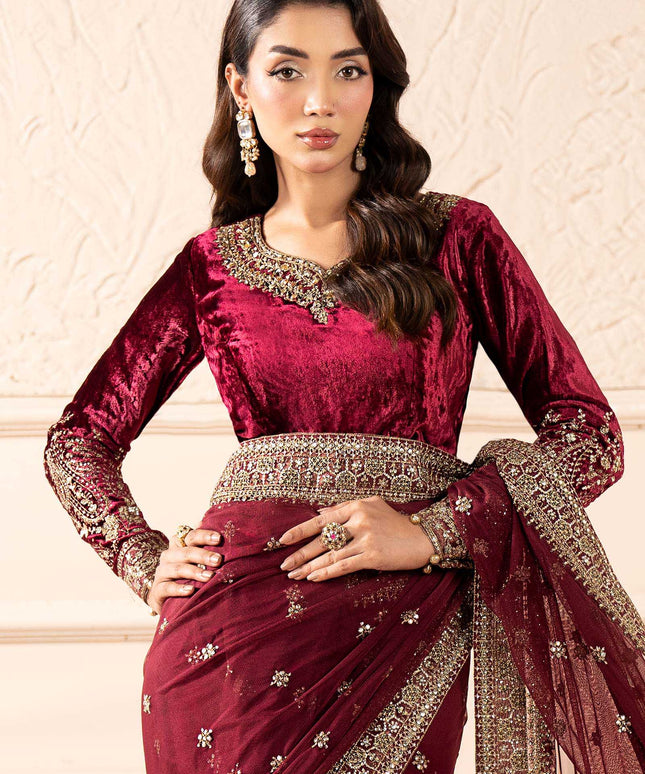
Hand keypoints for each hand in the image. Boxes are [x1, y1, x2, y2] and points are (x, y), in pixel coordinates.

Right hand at [147, 529, 222, 614]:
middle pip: (186, 552)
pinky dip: (179, 588)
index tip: (219, 538)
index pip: (191, 536)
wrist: (167, 600)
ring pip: (178, 569)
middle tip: (218, 560)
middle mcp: (169, 556)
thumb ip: (206, 549)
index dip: (204, 536)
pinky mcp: (157, 590)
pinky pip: (167, 588)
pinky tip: (191, 590)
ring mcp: (162, 573)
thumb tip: (221, 536)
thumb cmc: (188, 577)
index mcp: (179, 546)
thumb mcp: (197, 562)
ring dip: (194, 572)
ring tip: (209, 577)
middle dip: (203, 555)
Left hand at [277, 495, 432, 581]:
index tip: (283, 540)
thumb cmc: (396, 523)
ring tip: (294, 574)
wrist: (423, 538)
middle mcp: (359, 520)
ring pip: (330, 555)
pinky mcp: (373, 555)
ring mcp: (366, 537)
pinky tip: (313, 578)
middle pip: (322, 539)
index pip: (321, 519)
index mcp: (356, 506)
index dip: (300, 530)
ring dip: (309, 566)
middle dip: (300, 553)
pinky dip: (326, 573)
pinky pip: (344, 566)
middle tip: (283, 564)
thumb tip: (319, 512)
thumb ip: (344, 508)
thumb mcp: (372, 506)